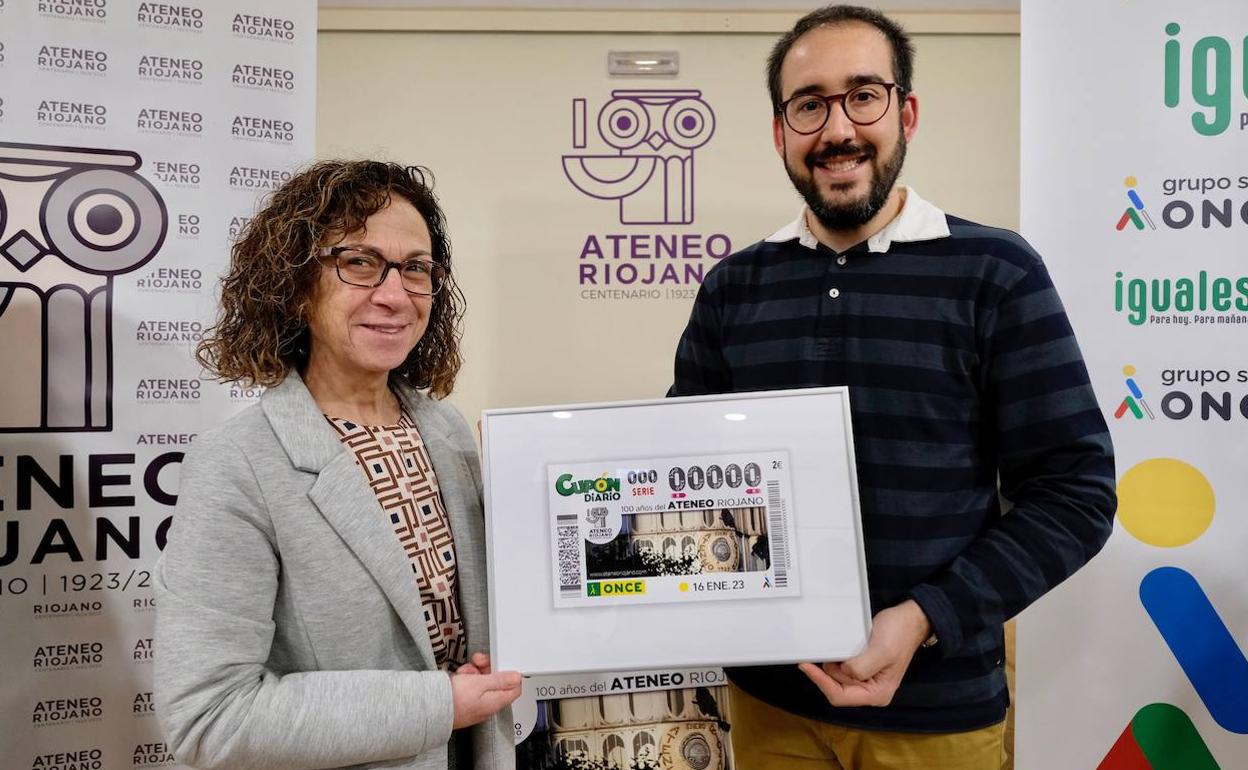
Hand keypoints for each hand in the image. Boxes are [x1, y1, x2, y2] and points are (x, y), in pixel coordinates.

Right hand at [451, 657, 521, 728]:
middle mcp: (487, 705)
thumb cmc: (454, 700)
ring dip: (474, 672)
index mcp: (496, 702)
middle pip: (496, 681)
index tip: (502, 663)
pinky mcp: (465, 700)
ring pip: (482, 681)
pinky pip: (470, 685)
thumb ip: (500, 680)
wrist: (430, 708)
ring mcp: (476, 703)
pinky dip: (465, 678)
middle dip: (487, 668)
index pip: (514, 688)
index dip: (509, 673)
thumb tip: (517, 678)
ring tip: (465, 672)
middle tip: (479, 662)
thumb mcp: (480, 683)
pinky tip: (458, 677)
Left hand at [797, 599, 930, 706]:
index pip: (839, 696)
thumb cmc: (899, 634)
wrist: (908, 619)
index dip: (821, 682)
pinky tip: (841, 646)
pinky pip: (840, 666)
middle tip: (836, 648)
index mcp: (877, 694)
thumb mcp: (881, 651)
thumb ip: (861, 667)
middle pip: (835, 686)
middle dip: (830, 668)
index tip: (805, 666)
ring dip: (834, 660)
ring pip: (835, 675)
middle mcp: (869, 690)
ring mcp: (864, 679)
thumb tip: (842, 672)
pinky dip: (836, 656)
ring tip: (846, 644)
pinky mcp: (859, 667)